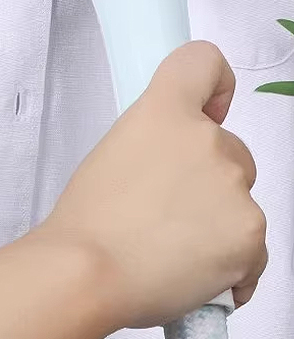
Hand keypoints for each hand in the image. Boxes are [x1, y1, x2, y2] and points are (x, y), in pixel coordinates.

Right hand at [38, 40, 266, 329]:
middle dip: (210, 178)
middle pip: (231, 149)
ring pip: (240, 201)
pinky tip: (194, 277)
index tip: (209, 112)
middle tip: (167, 211)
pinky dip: (231, 263)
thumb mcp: (112, 153)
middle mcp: (208, 140)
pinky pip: (253, 248)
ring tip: (173, 251)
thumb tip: (173, 167)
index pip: (204, 61)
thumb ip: (154, 142)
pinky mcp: (251, 236)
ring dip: (218, 222)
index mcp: (164, 112)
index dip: (215, 86)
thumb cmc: (86, 217)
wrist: (87, 272)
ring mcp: (234, 189)